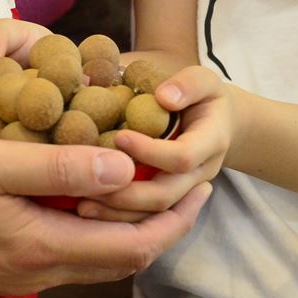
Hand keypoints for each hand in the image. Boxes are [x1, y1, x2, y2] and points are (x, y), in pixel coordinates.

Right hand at [0, 133, 210, 295]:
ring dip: (126, 227)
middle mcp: (36, 270)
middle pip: (122, 258)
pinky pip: (63, 253)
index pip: (134, 244)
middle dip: (162, 225)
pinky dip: (90, 228)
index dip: (175, 218)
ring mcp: (15, 274)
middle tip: (184, 184)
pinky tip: (81, 195)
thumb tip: (125, 168)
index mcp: (41, 244)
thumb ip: (57, 168)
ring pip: (93, 258)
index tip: (201, 184)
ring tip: (140, 184)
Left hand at [77, 65, 232, 221]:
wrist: (216, 124)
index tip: (119, 137)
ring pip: (153, 213)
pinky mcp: (167, 199)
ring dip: (117, 212)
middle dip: (127, 193)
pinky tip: (86, 209)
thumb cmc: (202, 97)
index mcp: (211, 144)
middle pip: (166, 196)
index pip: (183, 157)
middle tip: (88, 184)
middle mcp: (199, 174)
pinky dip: (116, 217)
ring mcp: (184, 192)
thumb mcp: (204, 81)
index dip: (151, 152)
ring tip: (81, 204)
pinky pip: (144, 216)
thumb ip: (189, 85)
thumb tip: (164, 97)